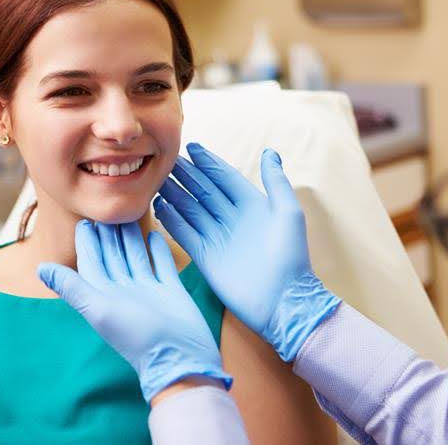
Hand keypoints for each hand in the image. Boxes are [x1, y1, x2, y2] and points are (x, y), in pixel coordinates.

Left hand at [37, 220, 231, 401]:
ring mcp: (148, 290)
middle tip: (107, 209)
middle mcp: (124, 291)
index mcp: (104, 294)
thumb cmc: (137, 336)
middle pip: (113, 255)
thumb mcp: (99, 309)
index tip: (84, 219)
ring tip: (129, 214)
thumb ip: (72, 287)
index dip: (86, 242)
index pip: (92, 262)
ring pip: (136, 256)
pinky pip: (161, 264)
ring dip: (131, 236)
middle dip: (109, 234)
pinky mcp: (170, 290)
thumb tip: (39, 268)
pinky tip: (155, 233)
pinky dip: (157, 249)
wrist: (179, 356)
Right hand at [154, 143, 340, 361]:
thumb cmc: (290, 255)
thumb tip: (269, 152)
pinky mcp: (205, 257)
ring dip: (175, 193)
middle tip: (167, 160)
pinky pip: (185, 233)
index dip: (209, 163)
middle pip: (205, 191)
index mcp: (253, 205)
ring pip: (192, 209)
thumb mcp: (288, 213)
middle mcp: (233, 218)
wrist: (283, 301)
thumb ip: (276, 181)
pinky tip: (159, 205)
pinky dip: (172, 219)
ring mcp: (218, 238)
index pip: (225, 178)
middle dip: (187, 175)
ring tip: (157, 178)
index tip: (192, 147)